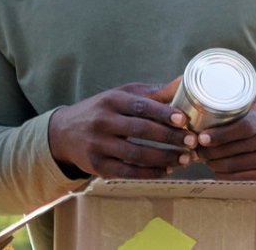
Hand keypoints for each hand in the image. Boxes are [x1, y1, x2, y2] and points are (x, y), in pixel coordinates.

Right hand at [47, 82, 191, 178]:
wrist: (63, 132)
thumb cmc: (103, 110)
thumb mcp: (123, 95)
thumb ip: (153, 93)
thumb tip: (183, 82)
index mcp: (111, 101)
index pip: (140, 106)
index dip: (164, 113)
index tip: (184, 120)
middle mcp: (102, 122)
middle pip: (140, 131)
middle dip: (169, 137)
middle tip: (192, 142)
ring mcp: (97, 145)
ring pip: (135, 154)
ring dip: (164, 158)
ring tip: (185, 159)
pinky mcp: (96, 166)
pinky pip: (126, 172)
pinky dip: (149, 173)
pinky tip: (167, 171)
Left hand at [193, 98, 255, 180]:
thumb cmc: (250, 117)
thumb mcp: (244, 103)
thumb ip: (220, 95)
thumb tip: (180, 85)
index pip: (245, 127)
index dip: (221, 134)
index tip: (201, 137)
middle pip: (236, 149)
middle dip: (210, 152)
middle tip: (194, 150)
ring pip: (236, 166)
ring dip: (213, 164)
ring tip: (203, 158)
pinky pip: (241, 180)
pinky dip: (224, 175)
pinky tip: (216, 169)